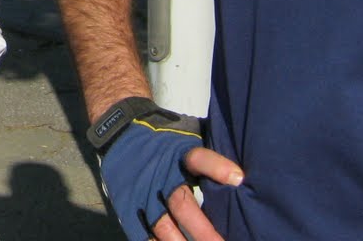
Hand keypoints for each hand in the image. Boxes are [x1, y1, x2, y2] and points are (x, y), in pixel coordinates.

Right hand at [99, 120, 241, 240]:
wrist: (120, 130)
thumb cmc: (164, 136)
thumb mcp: (187, 133)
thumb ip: (210, 150)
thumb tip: (242, 170)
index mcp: (178, 152)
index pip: (197, 158)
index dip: (217, 167)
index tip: (238, 180)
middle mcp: (161, 175)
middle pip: (183, 205)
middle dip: (204, 231)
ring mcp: (143, 194)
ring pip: (163, 226)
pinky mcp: (130, 206)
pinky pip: (143, 233)